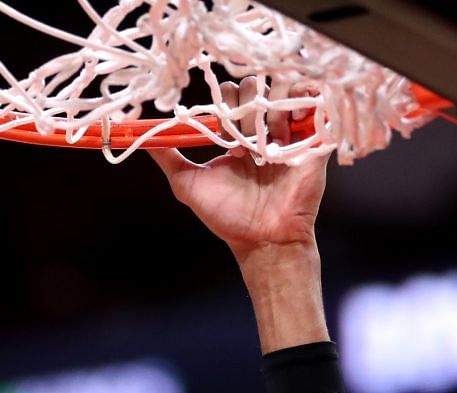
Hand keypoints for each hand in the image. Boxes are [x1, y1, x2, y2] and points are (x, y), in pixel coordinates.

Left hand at [149, 80, 327, 260]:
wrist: (262, 240)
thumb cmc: (228, 217)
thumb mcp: (187, 184)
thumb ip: (167, 158)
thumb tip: (140, 136)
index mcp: (237, 136)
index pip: (232, 97)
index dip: (224, 102)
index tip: (220, 126)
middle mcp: (264, 131)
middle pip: (257, 88)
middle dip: (247, 103)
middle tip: (243, 131)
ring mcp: (290, 134)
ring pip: (283, 92)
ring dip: (271, 108)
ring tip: (266, 137)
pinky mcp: (314, 142)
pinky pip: (316, 105)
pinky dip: (304, 102)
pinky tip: (288, 127)